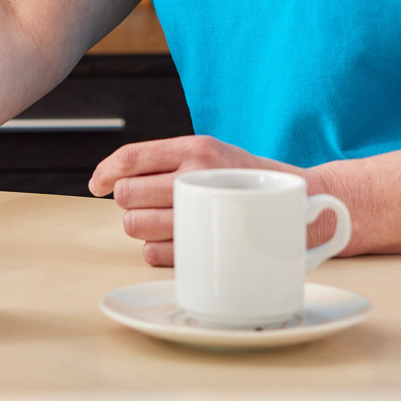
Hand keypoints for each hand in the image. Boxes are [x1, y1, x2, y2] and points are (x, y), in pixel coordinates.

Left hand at [87, 136, 311, 266]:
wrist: (303, 206)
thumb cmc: (246, 182)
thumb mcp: (212, 154)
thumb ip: (168, 161)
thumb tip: (111, 180)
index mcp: (196, 148)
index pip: (131, 157)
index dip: (104, 172)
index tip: (97, 184)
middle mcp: (197, 177)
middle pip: (126, 195)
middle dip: (128, 202)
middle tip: (148, 204)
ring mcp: (201, 213)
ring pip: (135, 225)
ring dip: (141, 226)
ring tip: (166, 221)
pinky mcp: (206, 246)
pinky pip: (152, 252)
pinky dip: (157, 250)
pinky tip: (178, 240)